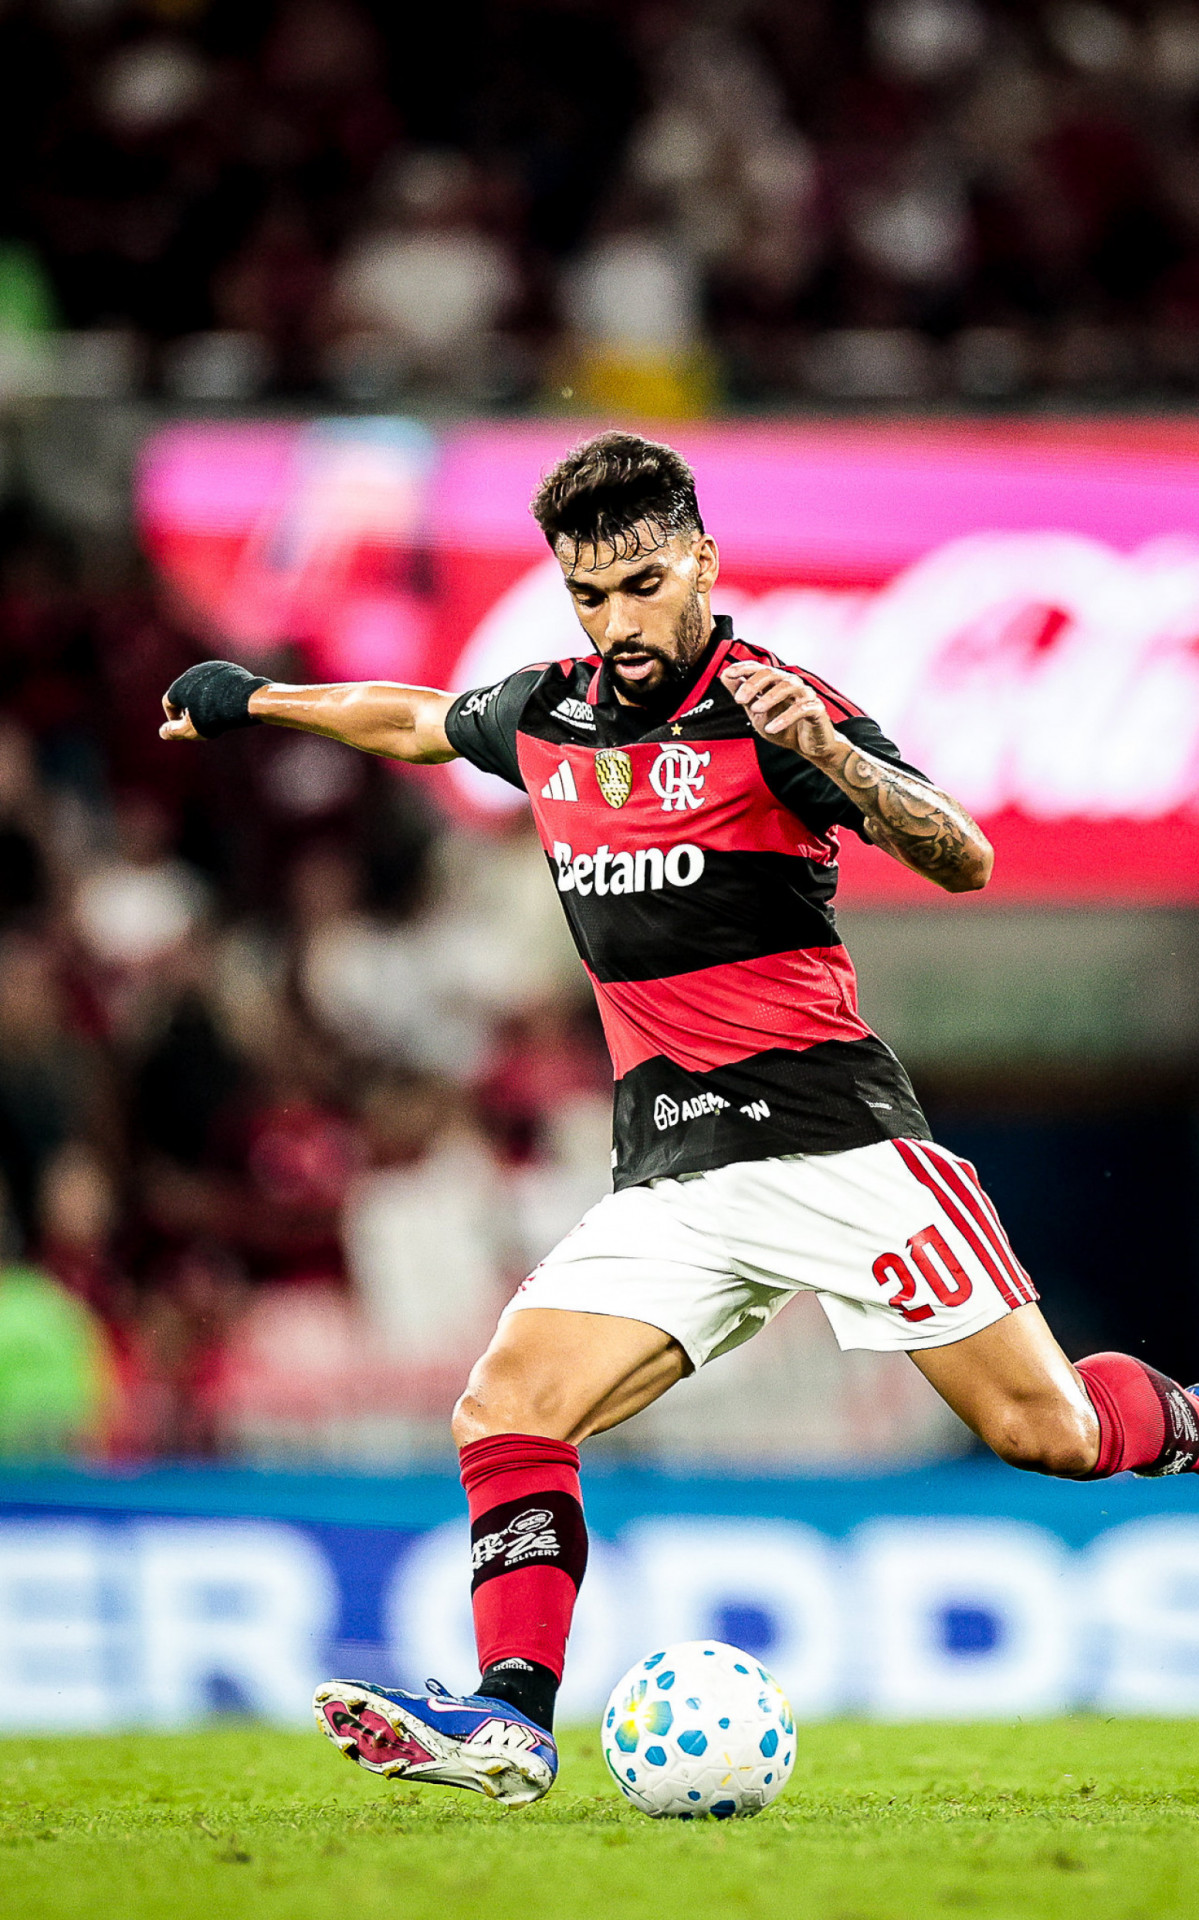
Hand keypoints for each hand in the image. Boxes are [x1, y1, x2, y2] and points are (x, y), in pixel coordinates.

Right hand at [158, 660, 268, 740]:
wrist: (243, 700)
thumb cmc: (214, 717)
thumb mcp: (191, 729)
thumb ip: (174, 732)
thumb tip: (162, 733)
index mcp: (178, 687)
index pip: (168, 702)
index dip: (173, 717)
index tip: (184, 727)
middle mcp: (191, 674)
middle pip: (184, 692)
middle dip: (189, 707)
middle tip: (200, 721)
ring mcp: (209, 669)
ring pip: (201, 686)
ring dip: (203, 699)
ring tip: (214, 713)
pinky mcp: (226, 668)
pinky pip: (217, 682)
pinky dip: (218, 693)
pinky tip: (227, 704)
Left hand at [720, 660, 840, 764]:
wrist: (807, 746)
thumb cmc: (783, 727)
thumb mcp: (757, 712)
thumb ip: (744, 695)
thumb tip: (725, 674)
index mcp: (777, 682)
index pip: (759, 668)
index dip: (743, 668)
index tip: (728, 673)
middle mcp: (792, 683)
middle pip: (772, 674)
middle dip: (752, 684)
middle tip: (738, 699)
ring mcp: (806, 694)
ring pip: (788, 686)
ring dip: (769, 697)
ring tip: (755, 710)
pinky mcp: (817, 709)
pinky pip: (801, 709)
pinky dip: (785, 718)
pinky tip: (772, 728)